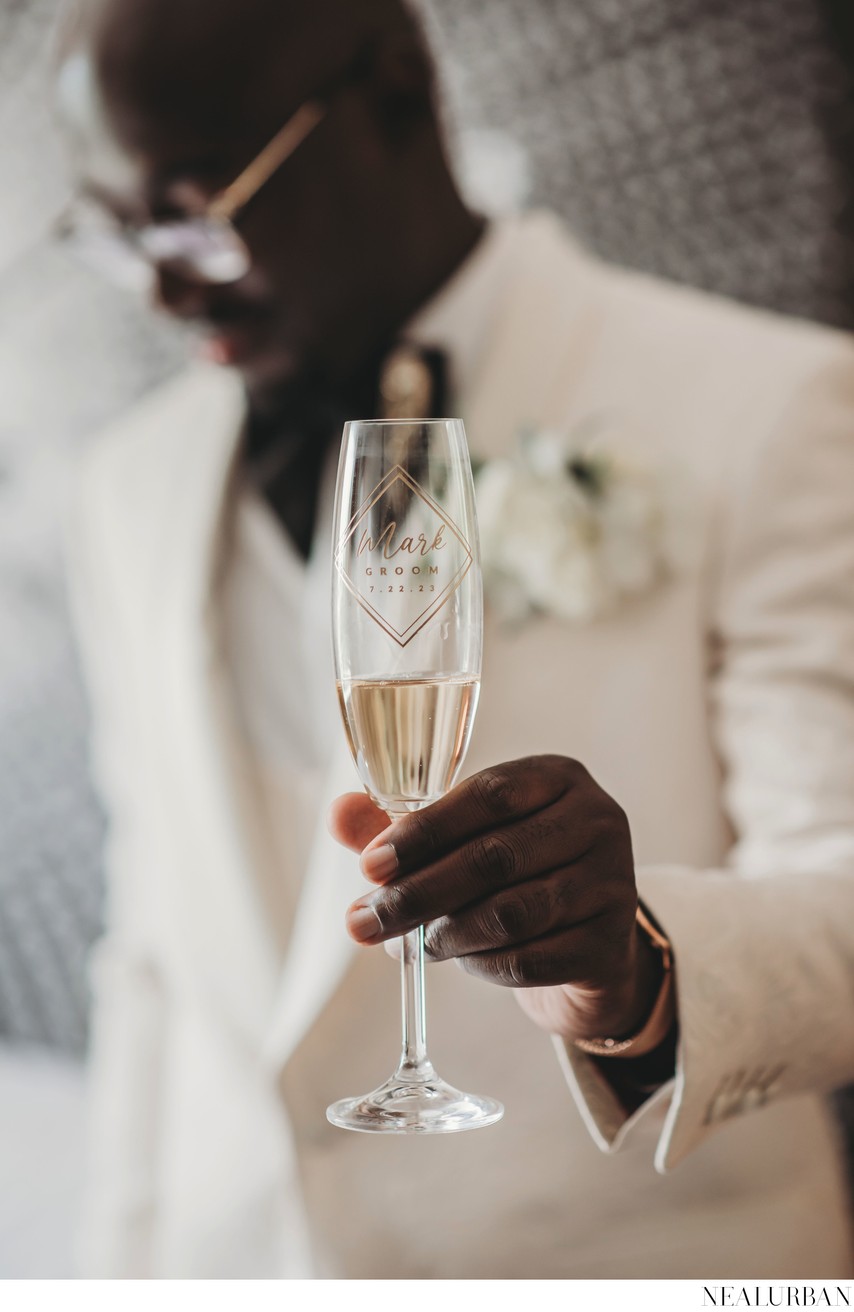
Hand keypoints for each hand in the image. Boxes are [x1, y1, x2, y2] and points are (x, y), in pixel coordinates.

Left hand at [328, 755, 663, 1042]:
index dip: (424, 830)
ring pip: (514, 911)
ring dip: (448, 933)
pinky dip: (483, 964)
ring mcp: (614, 883)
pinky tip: (459, 961)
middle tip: (364, 922)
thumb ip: (403, 826)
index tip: (369, 865)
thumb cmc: (519, 874)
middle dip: (419, 893)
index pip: (488, 795)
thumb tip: (337, 814)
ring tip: (410, 945)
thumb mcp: (466, 839)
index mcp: (558, 777)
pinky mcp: (611, 944)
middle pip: (495, 857)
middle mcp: (597, 820)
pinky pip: (533, 958)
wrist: (591, 942)